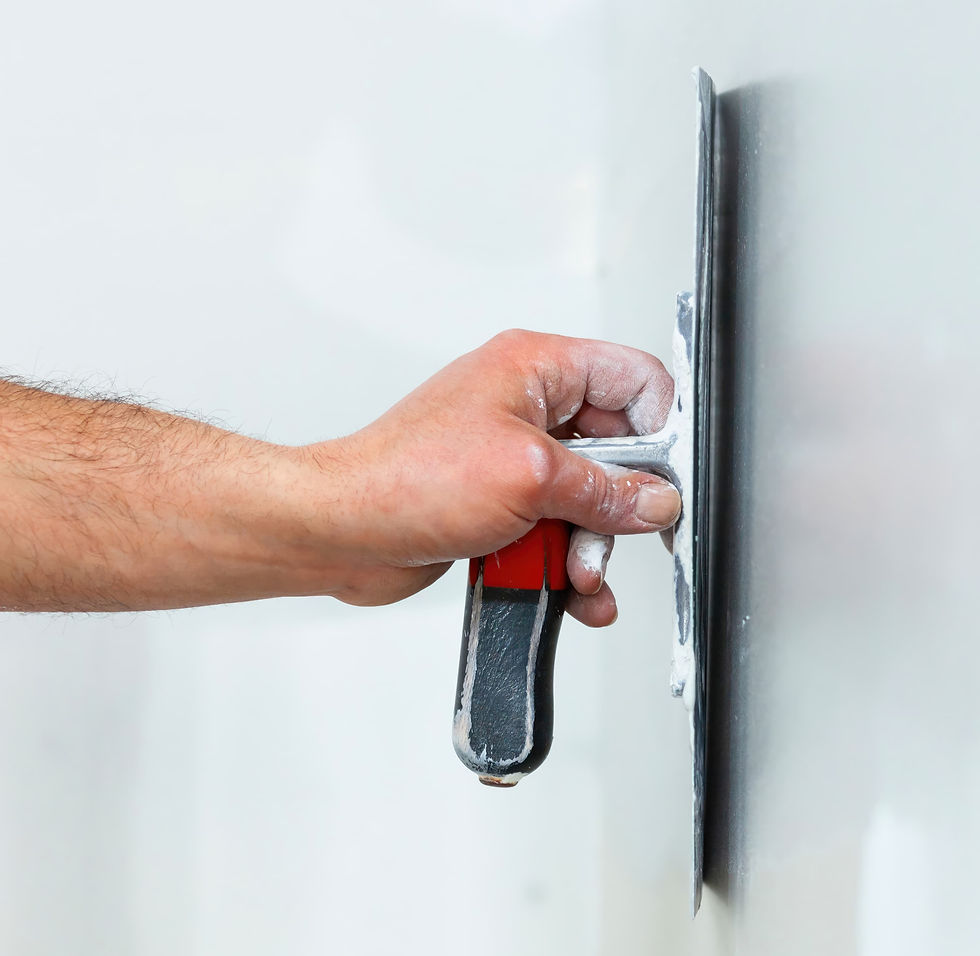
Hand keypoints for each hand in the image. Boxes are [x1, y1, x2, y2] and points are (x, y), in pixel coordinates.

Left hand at [298, 330, 680, 625]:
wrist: (343, 532)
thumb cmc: (405, 480)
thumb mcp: (529, 478)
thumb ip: (606, 490)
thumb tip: (656, 500)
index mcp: (535, 369)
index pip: (632, 379)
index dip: (663, 428)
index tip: (669, 481)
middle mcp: (526, 407)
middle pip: (616, 449)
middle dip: (620, 504)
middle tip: (617, 536)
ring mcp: (512, 458)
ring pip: (587, 499)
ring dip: (592, 544)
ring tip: (578, 574)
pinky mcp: (499, 503)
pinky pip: (554, 529)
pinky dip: (565, 562)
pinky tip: (570, 592)